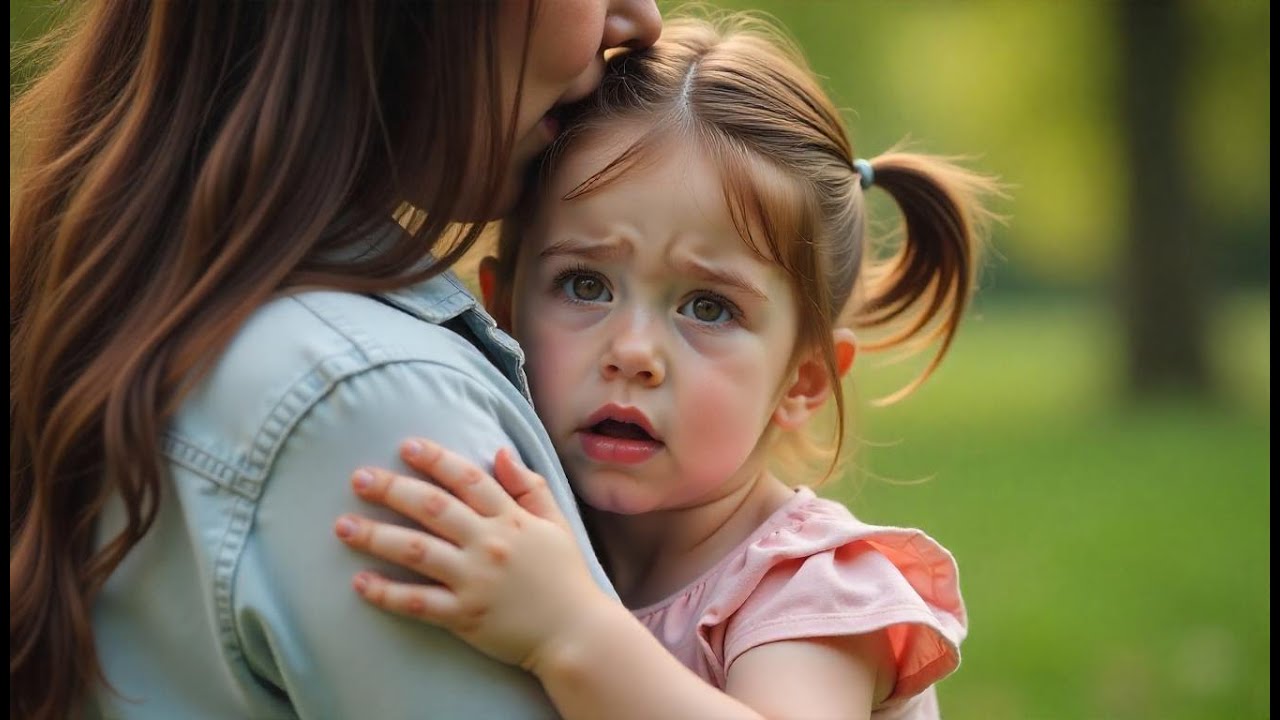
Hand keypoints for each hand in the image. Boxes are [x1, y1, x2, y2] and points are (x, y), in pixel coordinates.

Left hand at [334, 439, 610, 669]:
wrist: (576, 633)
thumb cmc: (565, 577)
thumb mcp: (555, 523)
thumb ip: (529, 487)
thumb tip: (500, 452)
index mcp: (511, 519)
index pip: (468, 479)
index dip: (435, 459)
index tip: (405, 446)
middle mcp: (489, 544)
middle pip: (433, 507)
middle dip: (392, 489)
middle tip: (359, 478)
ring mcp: (474, 580)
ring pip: (416, 551)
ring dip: (376, 536)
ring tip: (342, 526)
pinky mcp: (464, 615)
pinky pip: (417, 602)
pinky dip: (386, 593)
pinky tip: (360, 582)